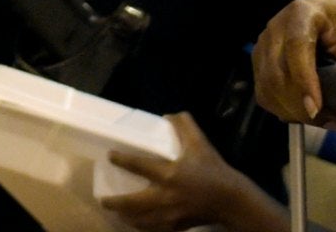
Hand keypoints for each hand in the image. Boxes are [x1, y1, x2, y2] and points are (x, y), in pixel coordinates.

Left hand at [102, 113, 278, 231]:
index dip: (121, 160)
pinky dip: (143, 226)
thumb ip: (185, 126)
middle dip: (115, 203)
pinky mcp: (177, 226)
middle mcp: (165, 197)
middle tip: (103, 200)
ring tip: (117, 213)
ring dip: (126, 217)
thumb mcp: (200, 144)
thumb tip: (170, 115)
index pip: (138, 165)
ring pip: (141, 221)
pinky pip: (155, 229)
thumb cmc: (214, 170)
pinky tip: (138, 223)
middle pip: (133, 203)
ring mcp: (170, 215)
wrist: (232, 200)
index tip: (110, 156)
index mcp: (168, 174)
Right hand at [253, 0, 335, 124]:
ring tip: (322, 120)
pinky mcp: (262, 63)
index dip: (303, 79)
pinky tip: (306, 114)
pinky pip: (263, 93)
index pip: (295, 47)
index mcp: (300, 13)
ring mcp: (265, 46)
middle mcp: (275, 28)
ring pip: (266, 86)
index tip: (316, 108)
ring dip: (291, 110)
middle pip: (275, 72)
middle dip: (298, 105)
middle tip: (329, 121)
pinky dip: (282, 109)